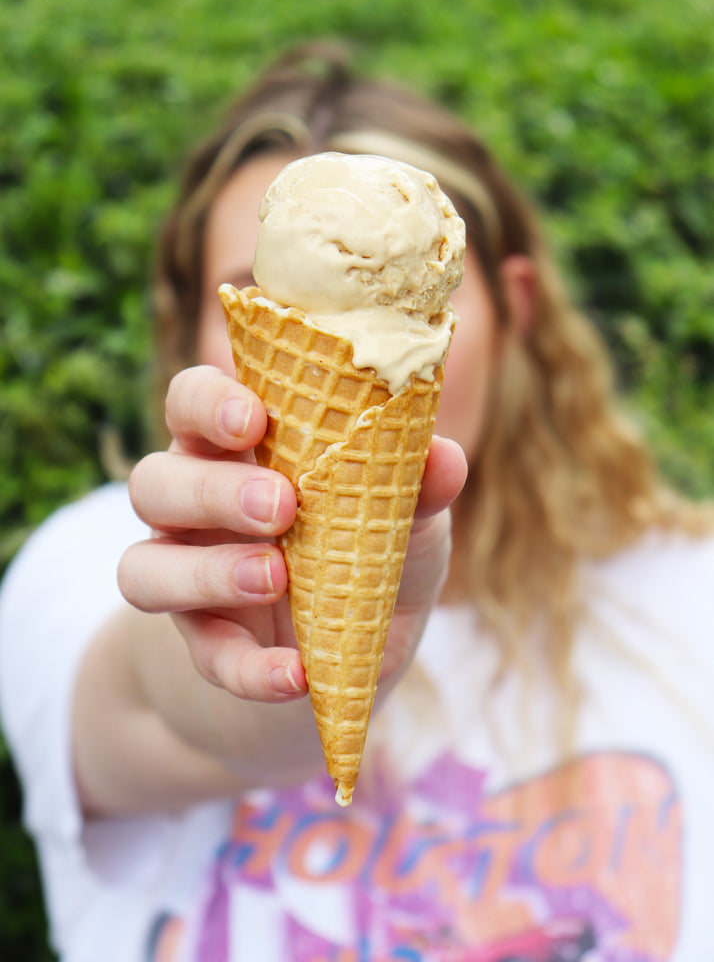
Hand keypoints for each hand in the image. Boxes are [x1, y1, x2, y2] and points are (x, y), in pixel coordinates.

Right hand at [119, 365, 465, 703]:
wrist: (358, 652)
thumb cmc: (371, 550)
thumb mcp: (407, 517)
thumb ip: (418, 486)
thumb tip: (443, 457)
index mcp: (233, 448)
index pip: (190, 402)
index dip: (207, 403)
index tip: (253, 419)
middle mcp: (193, 504)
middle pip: (154, 482)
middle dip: (213, 491)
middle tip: (282, 506)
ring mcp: (187, 574)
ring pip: (143, 569)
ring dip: (207, 573)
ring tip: (277, 579)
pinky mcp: (204, 642)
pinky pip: (201, 654)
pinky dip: (247, 667)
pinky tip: (295, 673)